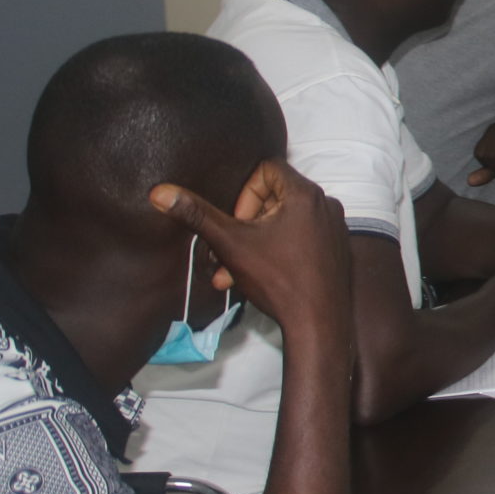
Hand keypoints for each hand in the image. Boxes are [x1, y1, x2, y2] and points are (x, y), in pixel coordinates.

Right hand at [149, 161, 352, 344]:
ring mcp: (333, 227)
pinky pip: (300, 238)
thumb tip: (160, 192)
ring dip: (252, 243)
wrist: (317, 324)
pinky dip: (275, 251)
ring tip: (230, 272)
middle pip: (273, 197)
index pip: (266, 169)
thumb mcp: (230, 243)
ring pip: (283, 223)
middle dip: (242, 225)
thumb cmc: (277, 279)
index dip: (244, 193)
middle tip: (229, 249)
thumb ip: (196, 215)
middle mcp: (325, 204)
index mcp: (305, 194)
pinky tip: (254, 277)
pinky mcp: (334, 248)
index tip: (236, 222)